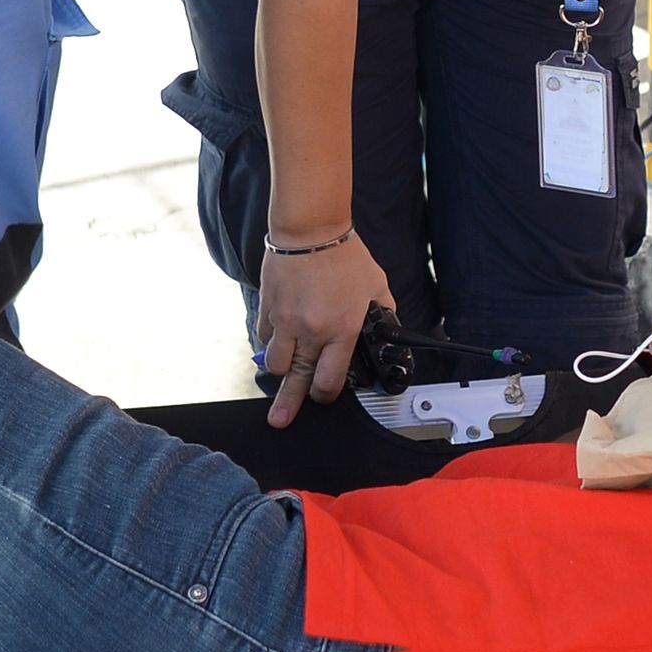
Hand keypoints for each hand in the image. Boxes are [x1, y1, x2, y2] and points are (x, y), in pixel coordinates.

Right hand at [254, 230, 392, 426]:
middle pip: (296, 381)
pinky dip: (271, 342)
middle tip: (281, 421)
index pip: (330, 380)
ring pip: (276, 363)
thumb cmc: (344, 255)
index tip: (325, 394)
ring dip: (281, 369)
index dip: (327, 394)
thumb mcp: (376, 286)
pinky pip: (265, 338)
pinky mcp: (268, 310)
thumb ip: (382, 311)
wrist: (310, 230)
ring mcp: (286, 322)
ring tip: (284, 372)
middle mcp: (311, 331)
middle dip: (288, 405)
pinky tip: (279, 337)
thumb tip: (386, 327)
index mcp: (341, 330)